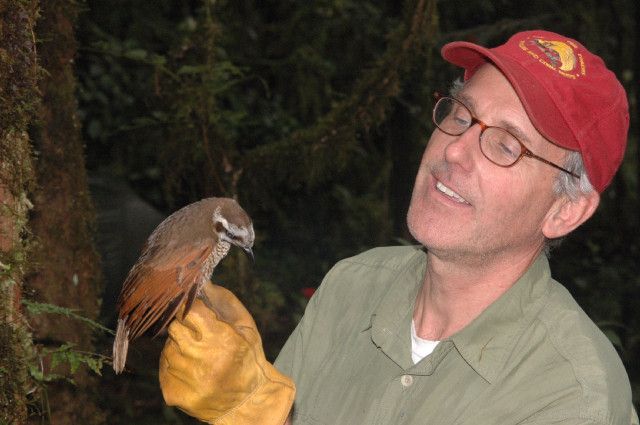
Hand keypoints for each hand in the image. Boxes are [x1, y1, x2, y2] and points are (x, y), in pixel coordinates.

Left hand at [159, 283, 294, 424]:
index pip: (190, 311)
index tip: (195, 310)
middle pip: (175, 328)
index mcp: (221, 339)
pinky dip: (174, 365)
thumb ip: (223, 301)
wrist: (247, 401)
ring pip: (168, 348)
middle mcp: (202, 360)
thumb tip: (201, 281)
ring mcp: (186, 380)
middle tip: (199, 336)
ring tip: (198, 356)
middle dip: (186, 328)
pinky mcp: (174, 394)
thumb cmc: (247, 357)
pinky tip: (191, 370)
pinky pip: (163, 367)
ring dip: (180, 347)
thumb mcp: (245, 326)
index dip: (191, 308)